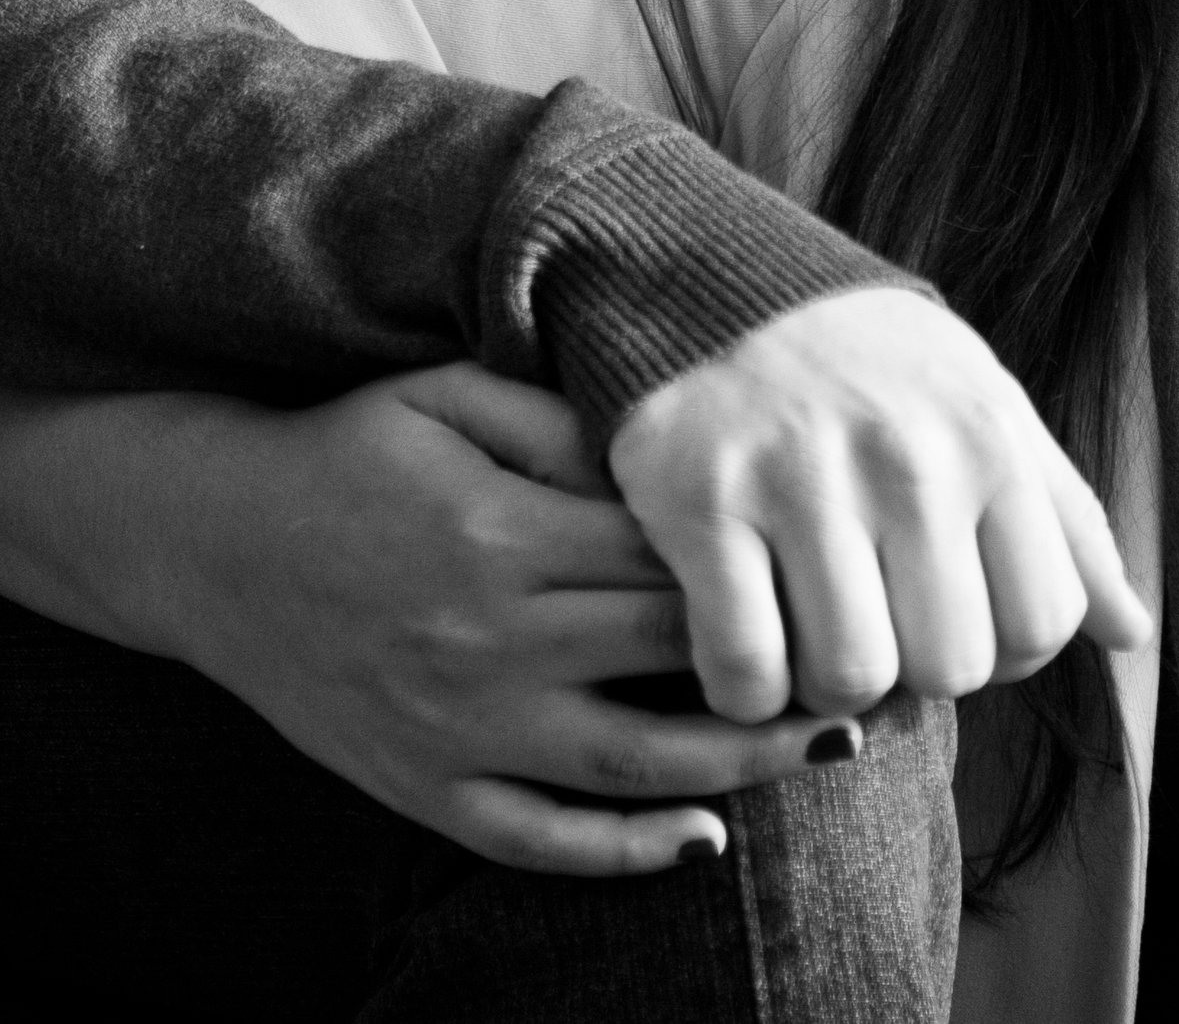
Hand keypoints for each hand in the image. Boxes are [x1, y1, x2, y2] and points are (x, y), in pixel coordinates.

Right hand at [119, 367, 853, 873]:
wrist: (215, 543)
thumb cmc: (350, 450)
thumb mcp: (445, 395)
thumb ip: (560, 418)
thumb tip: (674, 444)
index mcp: (507, 534)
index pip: (676, 556)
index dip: (774, 559)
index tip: (859, 556)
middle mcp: (493, 640)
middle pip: (674, 660)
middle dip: (793, 661)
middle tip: (894, 656)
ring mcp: (460, 727)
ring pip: (629, 767)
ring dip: (742, 766)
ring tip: (836, 749)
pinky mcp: (425, 788)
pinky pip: (537, 839)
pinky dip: (622, 852)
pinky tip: (701, 841)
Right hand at [607, 284, 1152, 726]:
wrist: (721, 286)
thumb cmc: (877, 371)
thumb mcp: (988, 413)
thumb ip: (1066, 525)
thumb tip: (1134, 635)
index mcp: (990, 434)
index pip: (1040, 626)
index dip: (999, 649)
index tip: (952, 610)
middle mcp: (907, 454)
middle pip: (947, 668)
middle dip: (913, 669)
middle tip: (876, 613)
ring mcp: (800, 478)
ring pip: (849, 681)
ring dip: (825, 683)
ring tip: (811, 621)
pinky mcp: (702, 503)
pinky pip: (744, 670)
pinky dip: (746, 686)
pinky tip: (746, 630)